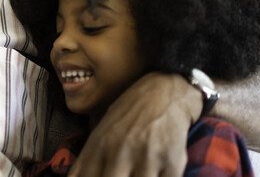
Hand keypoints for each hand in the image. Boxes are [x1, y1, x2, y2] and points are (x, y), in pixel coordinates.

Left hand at [69, 72, 201, 176]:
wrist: (163, 91)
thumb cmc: (128, 114)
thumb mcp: (101, 131)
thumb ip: (87, 159)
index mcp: (99, 146)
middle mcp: (120, 152)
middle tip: (120, 175)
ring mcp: (146, 158)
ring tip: (137, 173)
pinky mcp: (172, 162)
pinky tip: (156, 175)